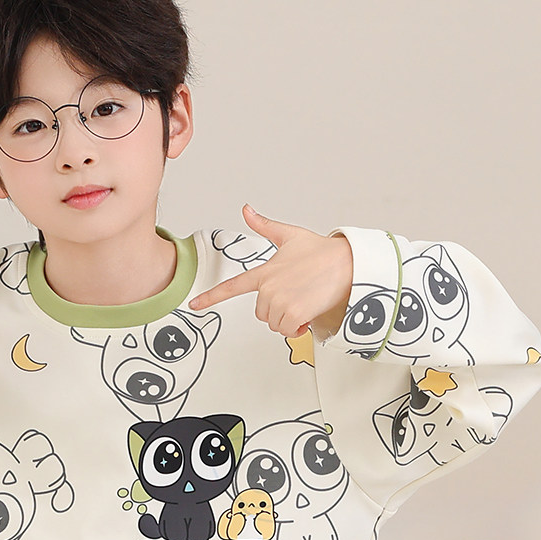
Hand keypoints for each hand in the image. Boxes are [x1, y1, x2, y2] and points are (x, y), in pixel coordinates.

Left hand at [188, 203, 352, 338]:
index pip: (232, 286)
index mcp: (264, 272)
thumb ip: (265, 226)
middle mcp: (268, 288)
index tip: (195, 306)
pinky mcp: (293, 313)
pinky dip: (299, 327)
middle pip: (261, 313)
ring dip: (289, 319)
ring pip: (275, 324)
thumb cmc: (320, 251)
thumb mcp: (289, 236)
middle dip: (278, 309)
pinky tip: (309, 312)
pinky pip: (288, 330)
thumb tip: (247, 209)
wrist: (346, 262)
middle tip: (297, 294)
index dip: (211, 298)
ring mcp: (279, 301)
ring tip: (305, 300)